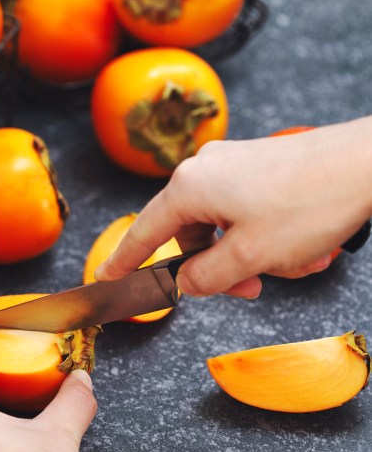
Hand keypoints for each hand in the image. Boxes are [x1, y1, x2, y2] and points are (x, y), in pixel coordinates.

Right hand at [96, 116, 371, 297]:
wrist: (366, 162)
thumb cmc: (309, 204)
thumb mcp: (249, 256)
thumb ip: (206, 277)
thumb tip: (185, 283)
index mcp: (189, 187)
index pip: (144, 232)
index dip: (125, 261)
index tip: (107, 278)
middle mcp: (203, 169)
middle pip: (190, 234)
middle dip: (218, 268)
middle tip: (250, 289)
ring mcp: (231, 164)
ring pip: (223, 226)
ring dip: (250, 254)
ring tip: (291, 264)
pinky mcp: (257, 164)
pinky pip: (246, 211)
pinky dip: (266, 236)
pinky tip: (300, 246)